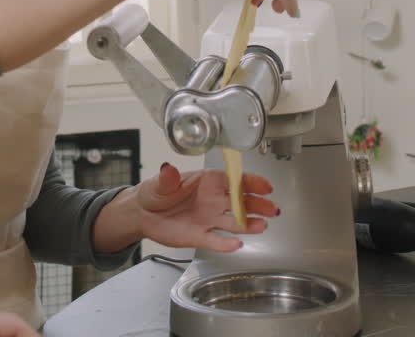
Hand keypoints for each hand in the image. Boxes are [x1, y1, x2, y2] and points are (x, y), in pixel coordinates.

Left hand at [137, 163, 277, 251]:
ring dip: (248, 224)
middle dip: (257, 204)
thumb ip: (167, 178)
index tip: (265, 185)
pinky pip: (216, 241)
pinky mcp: (201, 236)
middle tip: (272, 208)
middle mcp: (213, 200)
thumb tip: (168, 169)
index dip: (251, 182)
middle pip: (241, 201)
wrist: (143, 215)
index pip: (234, 180)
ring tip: (261, 226)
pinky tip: (236, 245)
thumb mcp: (160, 183)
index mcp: (207, 182)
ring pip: (234, 222)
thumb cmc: (155, 193)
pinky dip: (226, 244)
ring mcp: (209, 219)